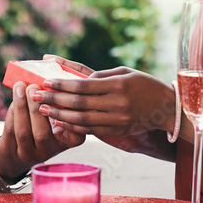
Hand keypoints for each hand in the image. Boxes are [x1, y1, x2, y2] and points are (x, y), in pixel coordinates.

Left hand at [0, 81, 84, 180]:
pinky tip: (15, 97)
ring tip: (20, 87)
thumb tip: (53, 71)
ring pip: (24, 132)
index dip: (70, 121)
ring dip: (21, 107)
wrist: (17, 150)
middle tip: (33, 87)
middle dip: (35, 108)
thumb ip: (60, 102)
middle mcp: (51, 151)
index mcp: (68, 141)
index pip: (76, 137)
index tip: (62, 100)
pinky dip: (13, 111)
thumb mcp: (57, 117)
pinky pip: (11, 130)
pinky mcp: (14, 151)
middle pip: (42, 133)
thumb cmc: (43, 124)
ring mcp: (31, 154)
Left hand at [36, 55, 176, 138]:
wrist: (166, 107)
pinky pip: (91, 130)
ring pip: (82, 119)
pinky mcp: (118, 130)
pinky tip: (60, 122)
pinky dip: (73, 126)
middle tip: (35, 95)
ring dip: (60, 114)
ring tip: (43, 109)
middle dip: (54, 99)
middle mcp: (117, 103)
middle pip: (79, 103)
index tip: (46, 81)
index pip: (83, 85)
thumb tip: (78, 81)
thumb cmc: (144, 84)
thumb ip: (101, 75)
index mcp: (118, 85)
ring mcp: (117, 119)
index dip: (62, 84)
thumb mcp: (125, 72)